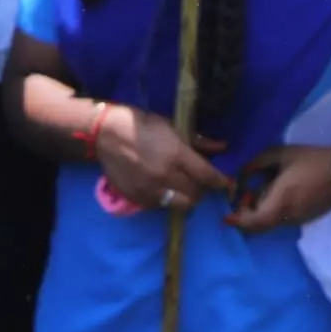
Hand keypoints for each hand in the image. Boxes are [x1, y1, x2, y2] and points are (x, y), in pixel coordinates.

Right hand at [92, 105, 232, 211]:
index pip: (206, 175)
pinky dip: (167, 200)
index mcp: (175, 154)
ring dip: (187, 198)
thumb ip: (198, 141)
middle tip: (200, 183)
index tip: (224, 182)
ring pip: (180, 205)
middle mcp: (164, 176)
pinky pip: (161, 206)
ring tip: (184, 189)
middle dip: (202, 189)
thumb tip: (222, 147)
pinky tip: (165, 189)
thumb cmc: (142, 125)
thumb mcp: (172, 126)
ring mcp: (149, 190)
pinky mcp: (137, 198)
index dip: (219, 181)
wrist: (106, 133)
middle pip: (195, 194)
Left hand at [225, 143, 330, 233]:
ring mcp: (296, 221)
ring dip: (259, 215)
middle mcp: (286, 217)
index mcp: (279, 201)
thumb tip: (242, 174)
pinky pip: (280, 221)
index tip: (226, 216)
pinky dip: (271, 213)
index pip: (251, 222)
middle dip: (245, 218)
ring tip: (260, 192)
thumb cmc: (312, 160)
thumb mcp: (280, 154)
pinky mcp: (304, 220)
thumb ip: (256, 163)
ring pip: (268, 225)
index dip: (236, 221)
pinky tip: (277, 195)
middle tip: (243, 199)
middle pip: (257, 228)